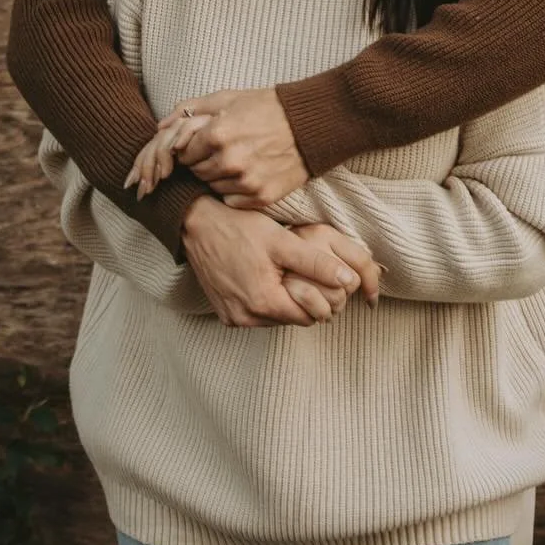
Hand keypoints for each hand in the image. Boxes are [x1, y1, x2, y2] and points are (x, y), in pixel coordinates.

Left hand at [127, 86, 309, 207]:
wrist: (310, 125)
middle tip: (222, 150)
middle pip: (196, 172)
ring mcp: (246, 181)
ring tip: (237, 160)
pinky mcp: (261, 196)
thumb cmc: (267, 108)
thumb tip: (160, 125)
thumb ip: (190, 109)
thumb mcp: (227, 99)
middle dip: (203, 162)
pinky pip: (231, 200)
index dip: (192, 148)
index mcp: (217, 134)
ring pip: (212, 187)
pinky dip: (235, 191)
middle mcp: (229, 160)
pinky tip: (248, 173)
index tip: (205, 142)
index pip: (183, 153)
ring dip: (218, 176)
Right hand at [181, 200, 379, 327]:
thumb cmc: (241, 228)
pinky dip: (264, 301)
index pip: (312, 315)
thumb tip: (348, 280)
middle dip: (303, 299)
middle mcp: (247, 318)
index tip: (318, 275)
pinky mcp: (225, 314)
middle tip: (299, 270)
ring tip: (281, 271)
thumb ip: (316, 263)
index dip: (321, 296)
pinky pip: (257, 315)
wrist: (196, 225)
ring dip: (284, 300)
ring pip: (276, 319)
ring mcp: (234, 318)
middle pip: (294, 319)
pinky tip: (262, 277)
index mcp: (265, 303)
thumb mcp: (283, 241)